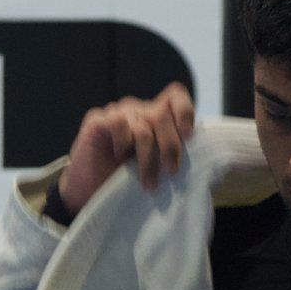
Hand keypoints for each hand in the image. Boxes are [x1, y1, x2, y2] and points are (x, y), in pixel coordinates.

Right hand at [59, 82, 196, 213]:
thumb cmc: (125, 180)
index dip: (185, 112)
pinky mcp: (97, 120)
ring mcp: (117, 113)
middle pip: (162, 114)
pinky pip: (118, 123)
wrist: (89, 192)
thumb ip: (172, 154)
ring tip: (148, 182)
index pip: (175, 97)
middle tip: (171, 172)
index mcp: (155, 117)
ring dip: (148, 158)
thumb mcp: (156, 166)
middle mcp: (138, 110)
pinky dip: (123, 142)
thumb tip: (201, 157)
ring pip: (143, 126)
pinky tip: (119, 157)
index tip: (189, 136)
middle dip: (170, 146)